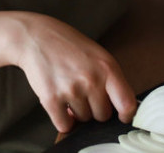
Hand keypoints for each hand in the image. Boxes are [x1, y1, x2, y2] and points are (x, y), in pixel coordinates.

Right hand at [13, 13, 136, 132]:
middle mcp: (91, 80)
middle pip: (103, 116)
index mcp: (107, 68)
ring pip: (83, 120)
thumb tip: (121, 108)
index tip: (122, 116)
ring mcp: (71, 90)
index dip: (126, 114)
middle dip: (94, 108)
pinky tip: (60, 103)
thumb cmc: (68, 46)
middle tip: (84, 93)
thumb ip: (111, 78)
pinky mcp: (51, 99)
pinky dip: (63, 119)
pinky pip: (64, 125)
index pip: (127, 104)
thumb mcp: (98, 55)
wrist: (36, 38)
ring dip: (77, 111)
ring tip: (69, 90)